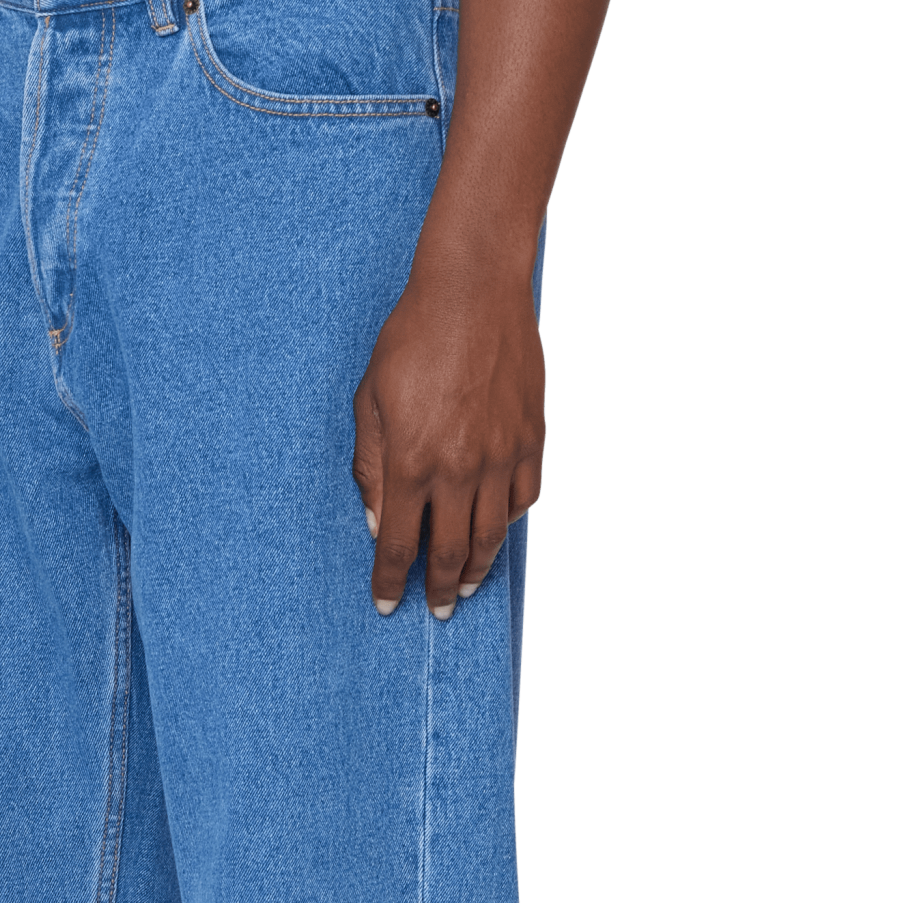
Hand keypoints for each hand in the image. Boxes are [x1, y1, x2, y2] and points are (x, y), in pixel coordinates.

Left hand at [351, 263, 544, 617]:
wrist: (473, 292)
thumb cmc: (412, 339)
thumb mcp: (371, 402)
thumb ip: (372, 468)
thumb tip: (379, 521)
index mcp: (411, 463)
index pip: (399, 545)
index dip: (391, 582)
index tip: (386, 605)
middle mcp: (459, 469)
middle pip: (448, 552)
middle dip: (438, 588)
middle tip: (436, 609)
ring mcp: (500, 457)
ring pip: (491, 534)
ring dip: (477, 568)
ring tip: (466, 586)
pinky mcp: (530, 439)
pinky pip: (524, 498)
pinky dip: (510, 522)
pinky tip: (498, 530)